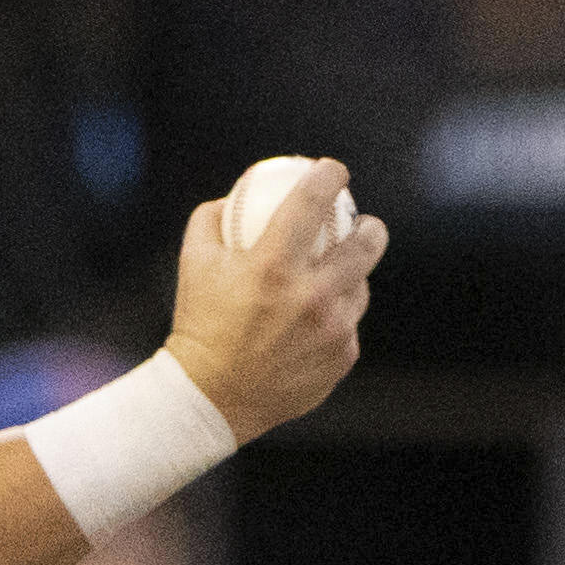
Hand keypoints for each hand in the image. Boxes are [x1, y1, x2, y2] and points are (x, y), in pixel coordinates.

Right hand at [167, 163, 384, 437]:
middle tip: (367, 223)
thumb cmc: (200, 323)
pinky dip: (335, 317)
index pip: (312, 203)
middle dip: (371, 227)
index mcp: (272, 266)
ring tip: (336, 275)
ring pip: (359, 287)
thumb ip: (213, 218)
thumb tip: (237, 193)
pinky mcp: (343, 356)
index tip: (333, 169)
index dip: (328, 176)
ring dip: (351, 276)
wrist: (211, 395)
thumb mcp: (192, 262)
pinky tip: (319, 320)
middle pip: (365, 245)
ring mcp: (333, 329)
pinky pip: (348, 325)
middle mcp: (311, 296)